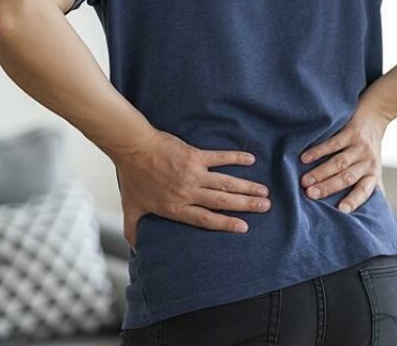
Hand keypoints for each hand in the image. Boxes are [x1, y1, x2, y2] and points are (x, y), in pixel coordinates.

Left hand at [113, 129, 271, 249]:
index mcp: (176, 207)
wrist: (133, 148)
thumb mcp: (131, 208)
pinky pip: (220, 158)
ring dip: (246, 187)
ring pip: (226, 183)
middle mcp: (188, 192)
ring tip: (264, 191)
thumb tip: (136, 248)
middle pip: (222, 202)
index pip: (205, 219)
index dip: (226, 224)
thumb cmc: (132, 178)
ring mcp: (193, 173)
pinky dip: (236, 158)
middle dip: (246, 205)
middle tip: (265, 207)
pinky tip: (251, 160)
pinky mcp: (195, 156)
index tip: (244, 227)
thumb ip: (134, 229)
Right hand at [298, 97, 390, 212]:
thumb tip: (370, 214)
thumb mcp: (374, 169)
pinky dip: (318, 151)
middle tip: (309, 194)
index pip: (364, 191)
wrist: (375, 115)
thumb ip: (370, 188)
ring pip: (339, 163)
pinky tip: (304, 158)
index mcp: (372, 175)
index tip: (341, 210)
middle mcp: (367, 162)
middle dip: (328, 187)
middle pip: (346, 178)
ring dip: (320, 172)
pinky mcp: (351, 132)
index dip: (353, 200)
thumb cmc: (369, 149)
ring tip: (304, 181)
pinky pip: (333, 143)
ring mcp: (359, 147)